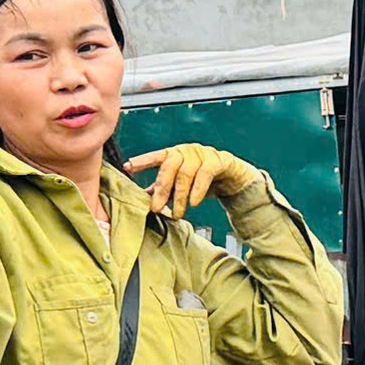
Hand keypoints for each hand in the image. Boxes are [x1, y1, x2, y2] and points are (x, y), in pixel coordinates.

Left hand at [124, 142, 260, 218]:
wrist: (235, 178)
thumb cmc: (206, 180)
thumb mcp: (183, 185)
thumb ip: (165, 188)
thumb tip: (144, 196)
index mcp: (175, 154)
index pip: (156, 157)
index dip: (142, 161)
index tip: (128, 167)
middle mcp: (187, 151)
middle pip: (169, 166)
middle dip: (161, 188)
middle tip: (156, 208)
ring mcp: (203, 153)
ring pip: (186, 173)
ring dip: (180, 196)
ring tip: (177, 213)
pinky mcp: (219, 160)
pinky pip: (205, 174)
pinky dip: (198, 190)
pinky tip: (194, 203)